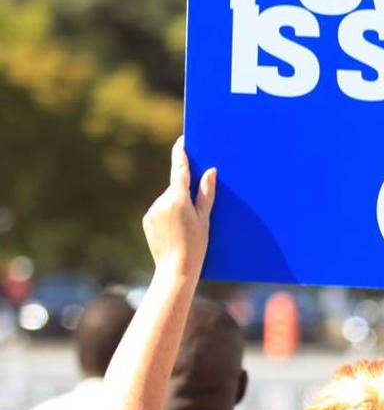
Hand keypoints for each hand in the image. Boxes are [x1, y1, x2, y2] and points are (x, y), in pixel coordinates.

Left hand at [143, 137, 215, 279]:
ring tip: (185, 228)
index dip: (181, 153)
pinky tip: (175, 231)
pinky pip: (160, 210)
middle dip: (185, 193)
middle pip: (176, 187)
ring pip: (168, 199)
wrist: (175, 269)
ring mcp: (153, 210)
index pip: (180, 169)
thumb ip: (206, 193)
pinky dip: (168, 215)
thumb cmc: (196, 246)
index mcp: (179, 198)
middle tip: (195, 213)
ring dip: (177, 206)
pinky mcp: (147, 219)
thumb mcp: (205, 219)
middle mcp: (162, 201)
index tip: (182, 140)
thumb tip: (210, 171)